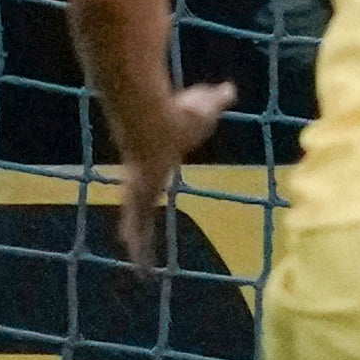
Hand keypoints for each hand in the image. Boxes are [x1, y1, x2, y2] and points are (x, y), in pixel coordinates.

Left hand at [112, 81, 228, 270]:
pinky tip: (141, 270)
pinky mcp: (139, 201)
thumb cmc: (180, 114)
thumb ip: (214, 99)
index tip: (148, 189)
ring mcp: (138, 189)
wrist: (153, 121)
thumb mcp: (204, 107)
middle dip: (137, 217)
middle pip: (139, 201)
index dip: (150, 184)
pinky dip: (142, 252)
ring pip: (136, 220)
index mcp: (158, 159)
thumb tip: (228, 89)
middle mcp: (144, 176)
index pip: (152, 175)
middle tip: (131, 236)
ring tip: (138, 263)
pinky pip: (140, 230)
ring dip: (137, 239)